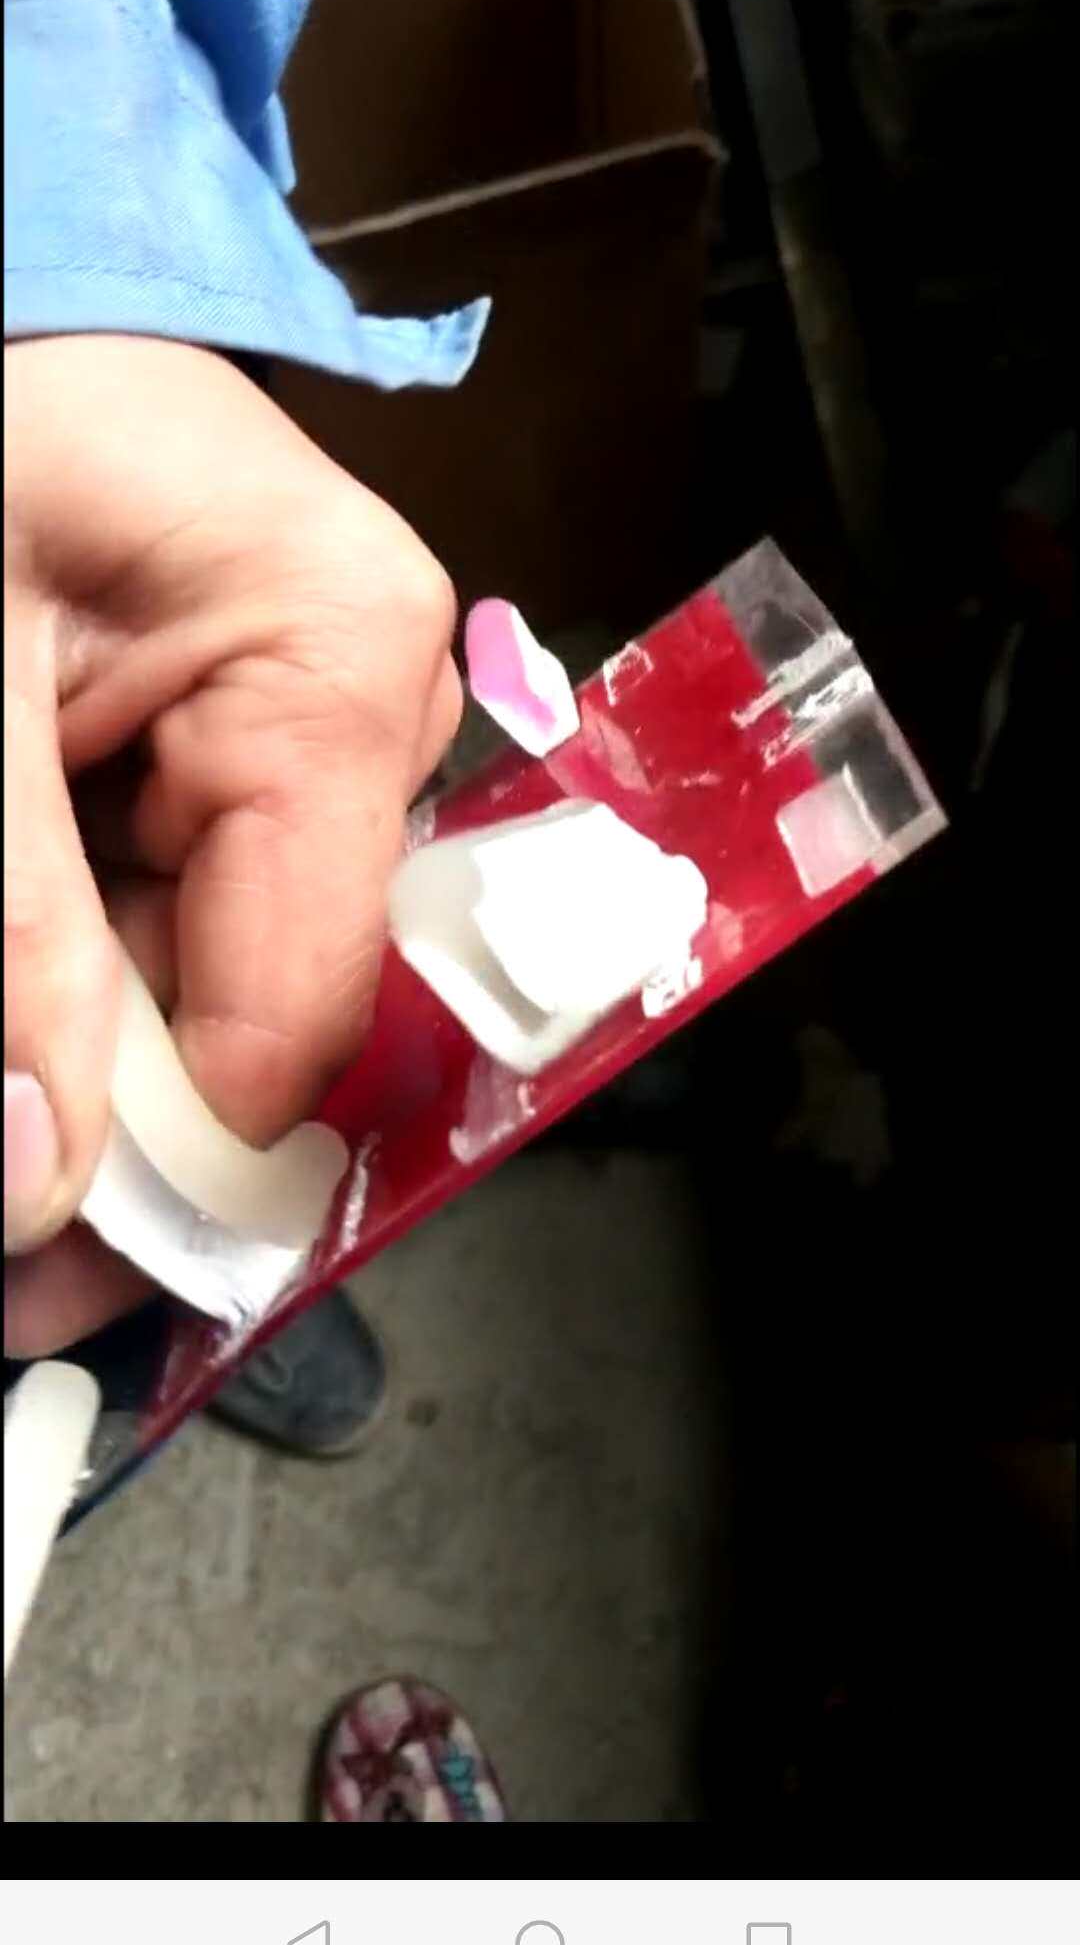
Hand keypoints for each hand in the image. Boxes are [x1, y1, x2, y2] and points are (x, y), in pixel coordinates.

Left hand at [5, 335, 460, 1353]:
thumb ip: (8, 928)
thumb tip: (39, 1172)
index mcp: (336, 665)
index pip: (297, 997)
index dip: (180, 1166)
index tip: (49, 1279)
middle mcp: (365, 705)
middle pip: (256, 999)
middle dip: (114, 1108)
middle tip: (2, 1232)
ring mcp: (315, 718)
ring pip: (206, 961)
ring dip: (85, 1028)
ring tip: (10, 1074)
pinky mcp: (251, 723)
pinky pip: (177, 891)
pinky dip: (81, 950)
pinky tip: (26, 976)